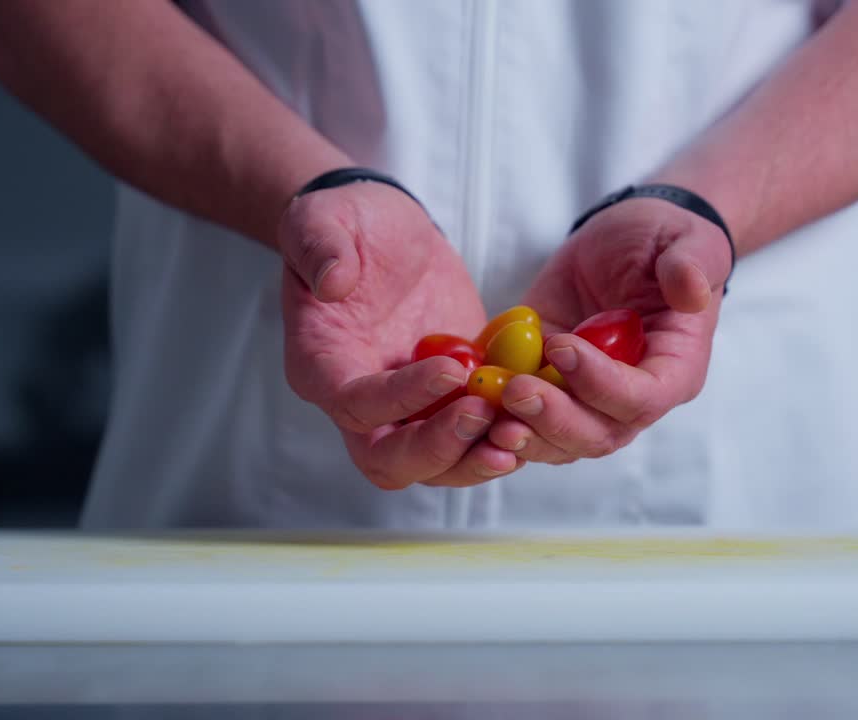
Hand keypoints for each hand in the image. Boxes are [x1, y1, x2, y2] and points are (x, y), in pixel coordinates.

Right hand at [280, 182, 522, 487]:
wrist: (387, 232)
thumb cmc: (347, 224)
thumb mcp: (322, 219)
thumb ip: (320, 247)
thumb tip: (332, 281)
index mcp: (321, 366)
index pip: (356, 404)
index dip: (402, 397)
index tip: (453, 370)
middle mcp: (359, 402)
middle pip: (391, 460)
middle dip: (441, 448)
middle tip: (487, 416)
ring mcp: (406, 408)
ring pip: (436, 464)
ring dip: (476, 457)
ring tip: (517, 434)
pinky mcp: (450, 400)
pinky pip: (473, 439)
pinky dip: (500, 438)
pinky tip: (537, 419)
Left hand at [487, 198, 732, 463]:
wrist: (625, 242)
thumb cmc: (663, 242)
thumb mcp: (686, 241)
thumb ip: (691, 265)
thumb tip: (692, 291)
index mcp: (675, 370)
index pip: (642, 399)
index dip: (601, 384)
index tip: (561, 347)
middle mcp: (632, 398)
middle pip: (596, 434)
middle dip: (553, 420)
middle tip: (512, 391)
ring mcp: (587, 401)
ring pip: (557, 441)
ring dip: (521, 433)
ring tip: (484, 412)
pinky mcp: (548, 389)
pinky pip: (524, 421)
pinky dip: (494, 422)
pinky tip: (465, 408)